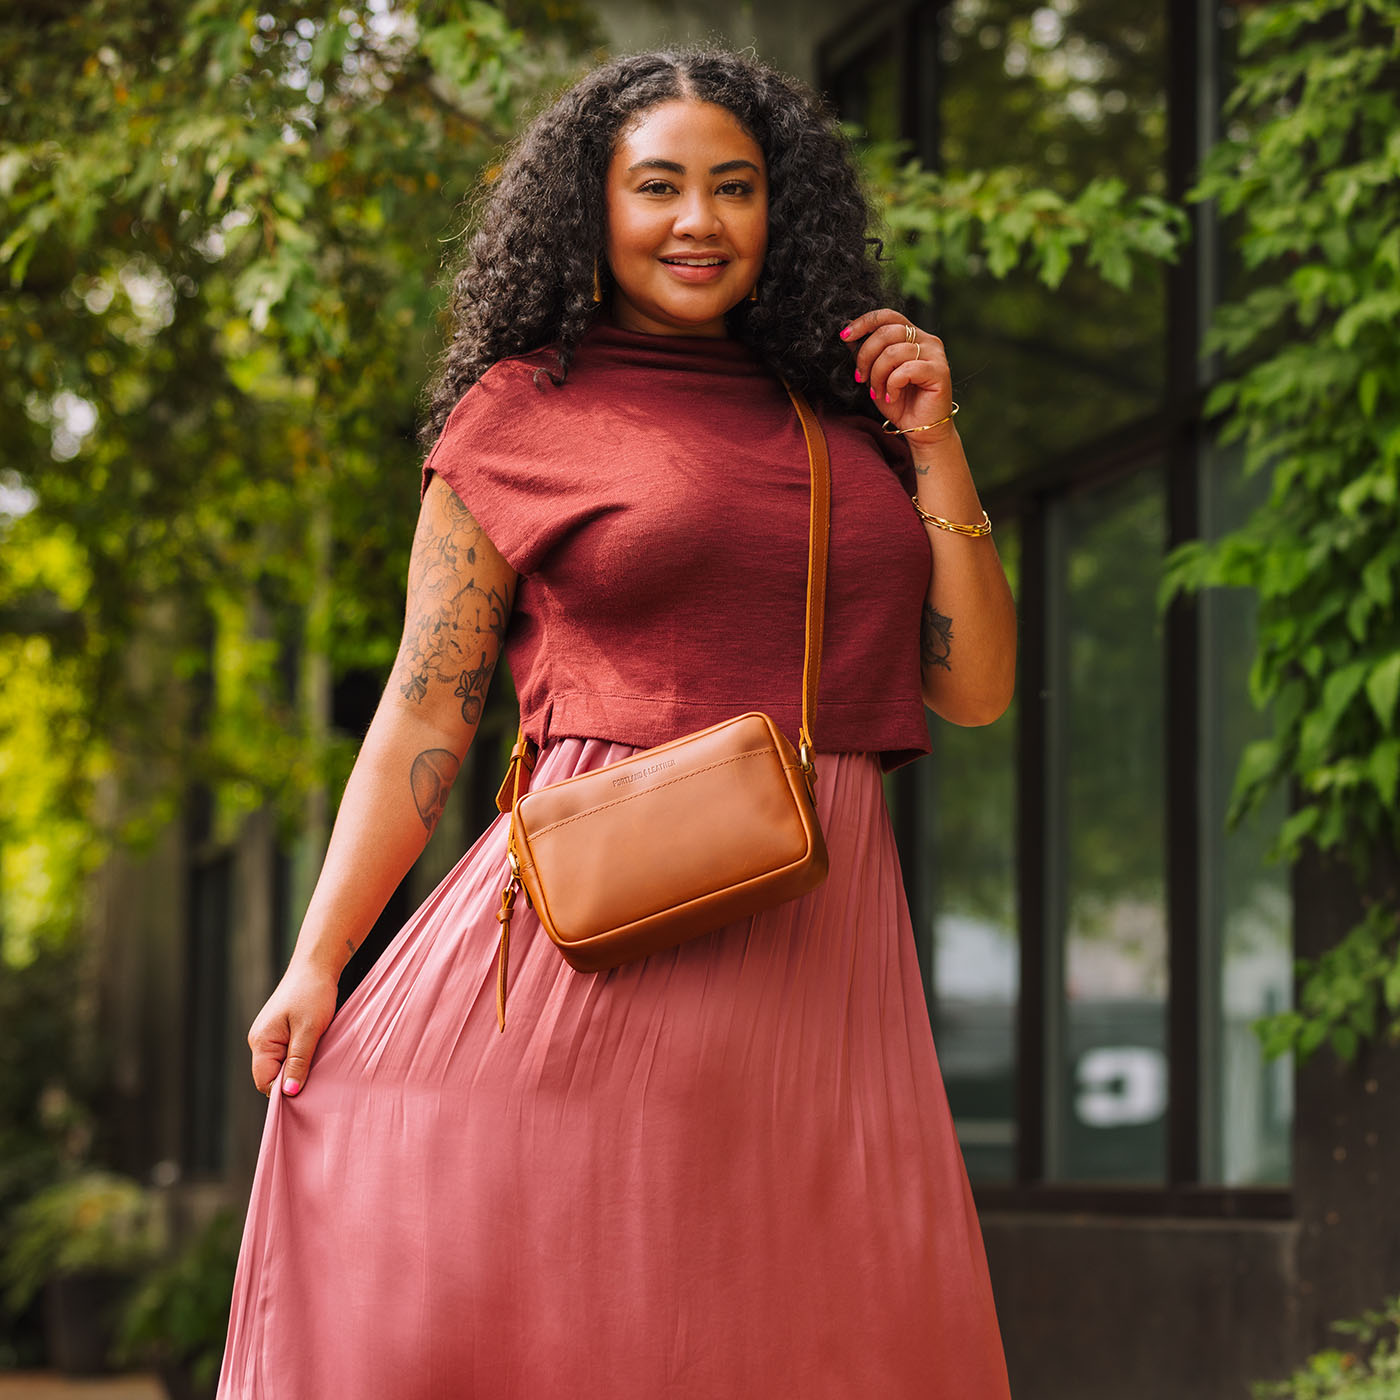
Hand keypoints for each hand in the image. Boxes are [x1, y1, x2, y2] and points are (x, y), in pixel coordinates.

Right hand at [248, 959, 338, 1097]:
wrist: (316, 966)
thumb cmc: (313, 994)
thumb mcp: (309, 1030)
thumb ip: (299, 1062)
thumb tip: (289, 1093)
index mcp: (260, 1042)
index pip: (265, 1082)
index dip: (284, 1090)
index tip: (308, 1088)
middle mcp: (259, 1041)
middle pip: (272, 1076)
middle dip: (292, 1079)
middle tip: (317, 1073)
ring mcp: (269, 1036)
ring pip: (281, 1065)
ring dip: (299, 1067)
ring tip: (318, 1058)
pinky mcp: (279, 1031)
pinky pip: (286, 1054)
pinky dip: (300, 1056)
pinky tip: (315, 1050)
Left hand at [841, 309, 954, 440]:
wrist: (919, 428)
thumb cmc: (900, 402)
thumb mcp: (875, 374)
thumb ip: (866, 352)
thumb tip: (848, 328)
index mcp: (913, 335)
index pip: (887, 316)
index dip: (864, 323)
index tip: (844, 336)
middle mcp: (927, 340)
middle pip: (887, 331)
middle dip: (866, 356)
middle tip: (861, 378)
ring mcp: (935, 354)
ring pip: (894, 352)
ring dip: (878, 375)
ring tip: (878, 392)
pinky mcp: (940, 371)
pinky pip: (906, 369)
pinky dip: (892, 385)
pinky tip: (893, 396)